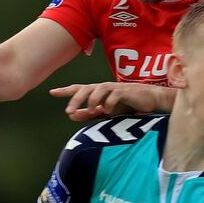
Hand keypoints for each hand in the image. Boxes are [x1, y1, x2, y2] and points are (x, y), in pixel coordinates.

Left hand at [50, 82, 171, 121]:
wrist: (151, 100)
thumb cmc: (128, 104)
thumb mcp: (106, 111)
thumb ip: (89, 113)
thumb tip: (71, 115)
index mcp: (98, 92)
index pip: (79, 89)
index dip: (66, 90)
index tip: (52, 92)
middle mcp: (105, 88)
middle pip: (86, 88)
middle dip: (76, 98)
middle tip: (68, 111)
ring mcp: (115, 88)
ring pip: (99, 90)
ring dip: (92, 101)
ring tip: (89, 111)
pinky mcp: (126, 92)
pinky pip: (115, 95)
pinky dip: (109, 103)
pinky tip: (108, 111)